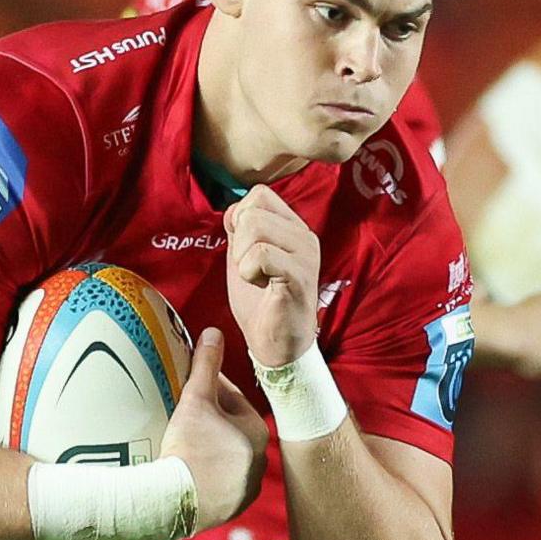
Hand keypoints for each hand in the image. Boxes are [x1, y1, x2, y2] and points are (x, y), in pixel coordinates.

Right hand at [160, 328, 268, 525]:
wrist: (176, 499)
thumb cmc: (190, 446)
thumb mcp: (196, 398)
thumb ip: (206, 365)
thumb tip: (214, 332)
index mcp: (257, 429)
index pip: (232, 400)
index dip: (209, 390)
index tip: (189, 387)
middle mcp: (260, 460)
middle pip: (229, 430)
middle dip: (210, 420)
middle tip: (182, 414)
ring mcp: (247, 487)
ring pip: (225, 458)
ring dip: (209, 449)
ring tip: (182, 443)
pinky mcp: (232, 508)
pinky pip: (219, 484)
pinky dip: (206, 475)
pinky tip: (188, 471)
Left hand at [222, 185, 321, 367]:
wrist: (276, 344)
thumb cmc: (261, 303)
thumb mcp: (243, 257)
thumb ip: (240, 231)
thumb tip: (234, 210)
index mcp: (292, 227)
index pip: (259, 194)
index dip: (240, 218)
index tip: (244, 249)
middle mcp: (304, 235)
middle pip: (253, 210)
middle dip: (238, 242)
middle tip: (250, 269)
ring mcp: (306, 253)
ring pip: (254, 227)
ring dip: (242, 258)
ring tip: (257, 277)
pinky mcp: (300, 274)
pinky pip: (261, 254)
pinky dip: (249, 272)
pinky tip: (261, 286)